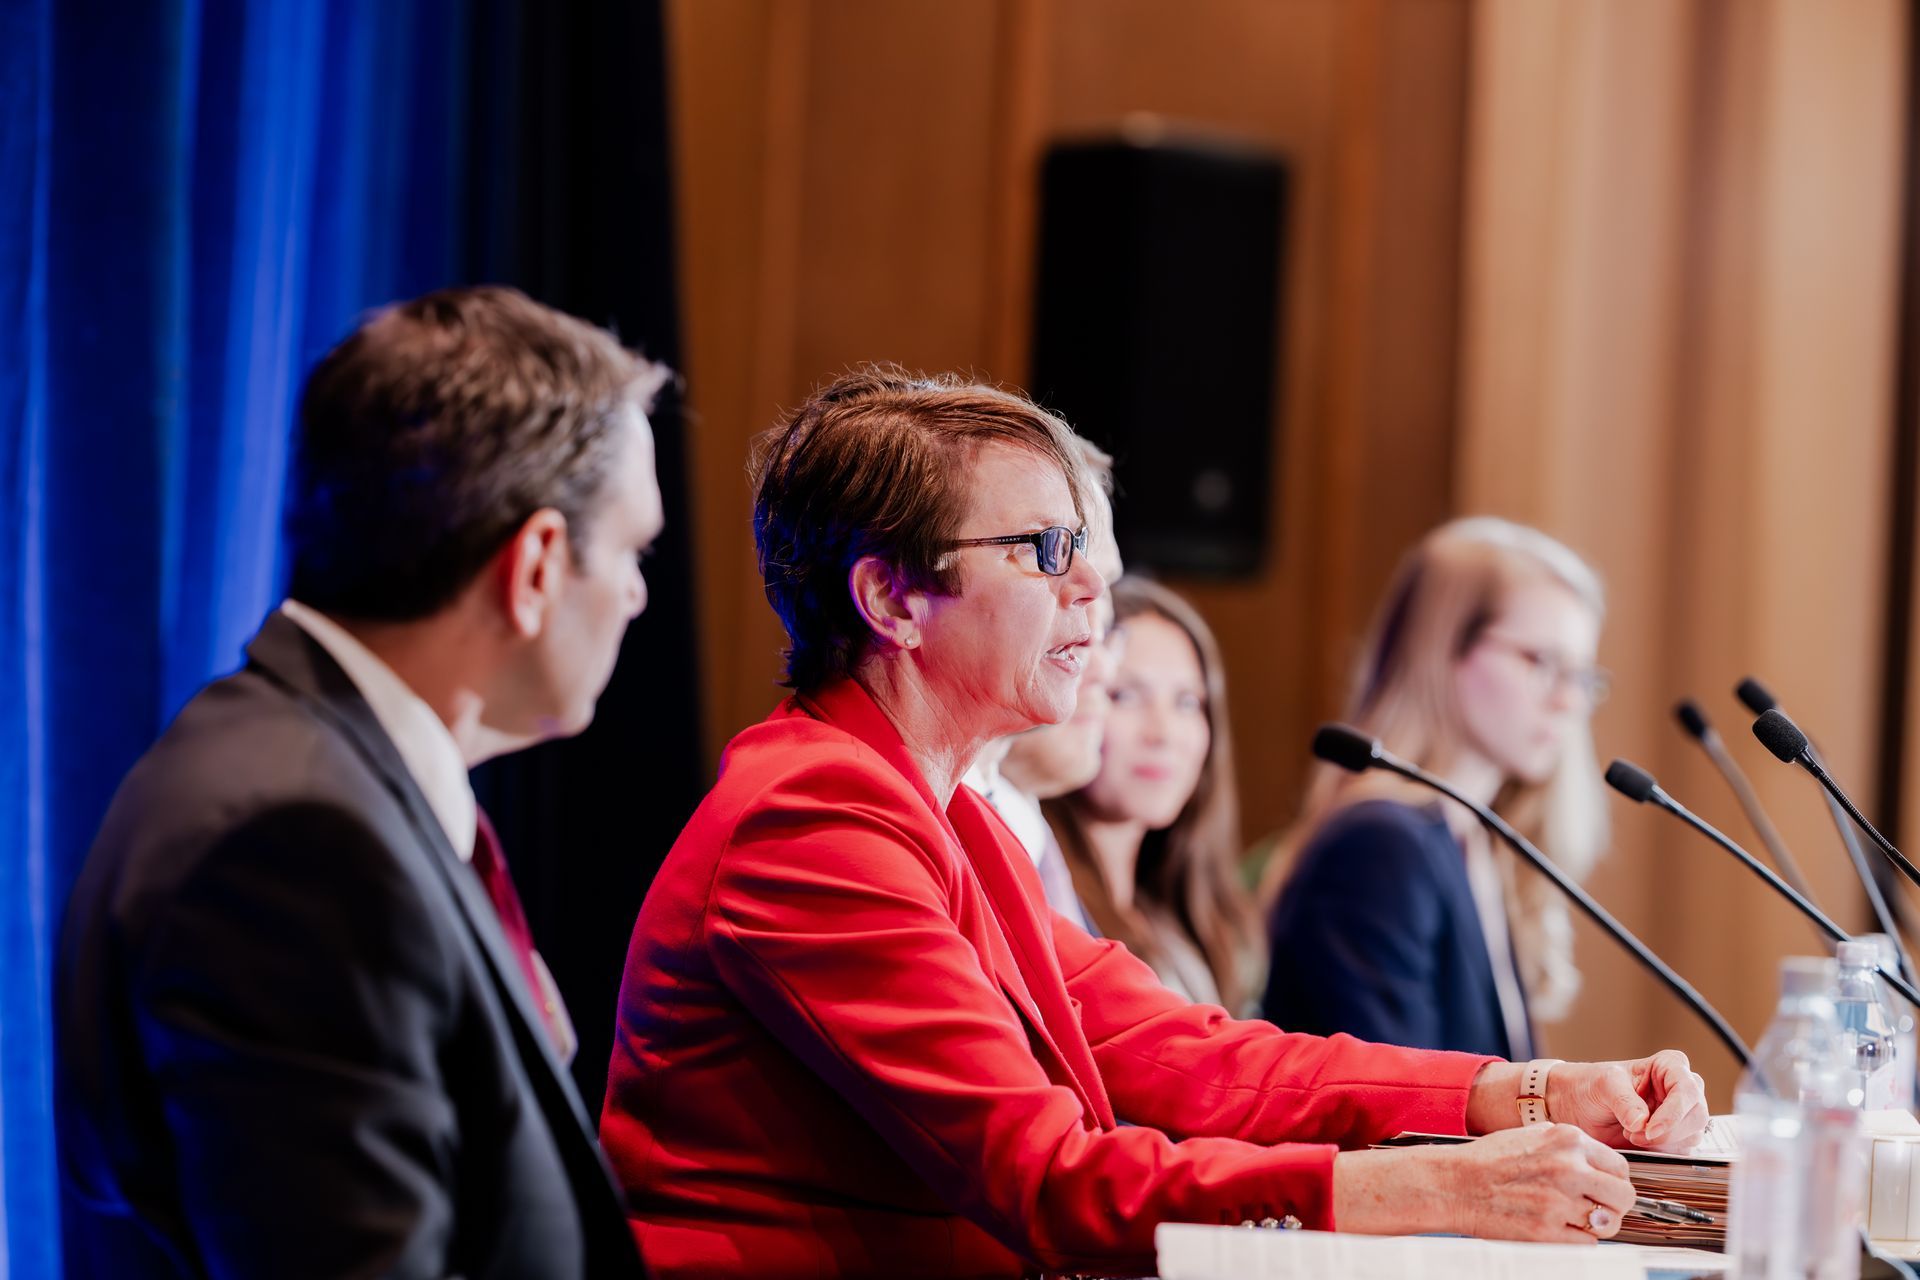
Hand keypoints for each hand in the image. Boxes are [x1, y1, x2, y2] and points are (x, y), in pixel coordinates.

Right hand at [1446, 1124, 1634, 1241]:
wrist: (1454, 1184)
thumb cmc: (1488, 1160)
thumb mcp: (1532, 1136)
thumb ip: (1569, 1148)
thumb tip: (1601, 1167)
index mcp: (1567, 1140)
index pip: (1621, 1166)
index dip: (1615, 1181)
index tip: (1606, 1188)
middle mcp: (1568, 1168)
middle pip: (1624, 1196)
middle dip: (1615, 1205)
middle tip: (1599, 1208)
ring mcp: (1559, 1201)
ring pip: (1609, 1223)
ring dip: (1598, 1225)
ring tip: (1574, 1218)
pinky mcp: (1548, 1231)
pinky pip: (1588, 1243)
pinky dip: (1577, 1239)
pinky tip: (1557, 1227)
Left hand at [1548, 1050, 1708, 1151]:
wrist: (1576, 1106)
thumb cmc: (1590, 1085)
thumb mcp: (1604, 1085)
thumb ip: (1624, 1101)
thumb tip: (1642, 1122)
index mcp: (1669, 1066)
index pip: (1688, 1089)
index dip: (1674, 1112)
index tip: (1650, 1127)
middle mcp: (1680, 1090)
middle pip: (1696, 1115)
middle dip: (1668, 1132)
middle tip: (1635, 1135)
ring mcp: (1680, 1114)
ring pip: (1692, 1136)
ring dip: (1663, 1143)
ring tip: (1630, 1135)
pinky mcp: (1674, 1137)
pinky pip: (1682, 1151)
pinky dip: (1661, 1152)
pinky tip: (1637, 1142)